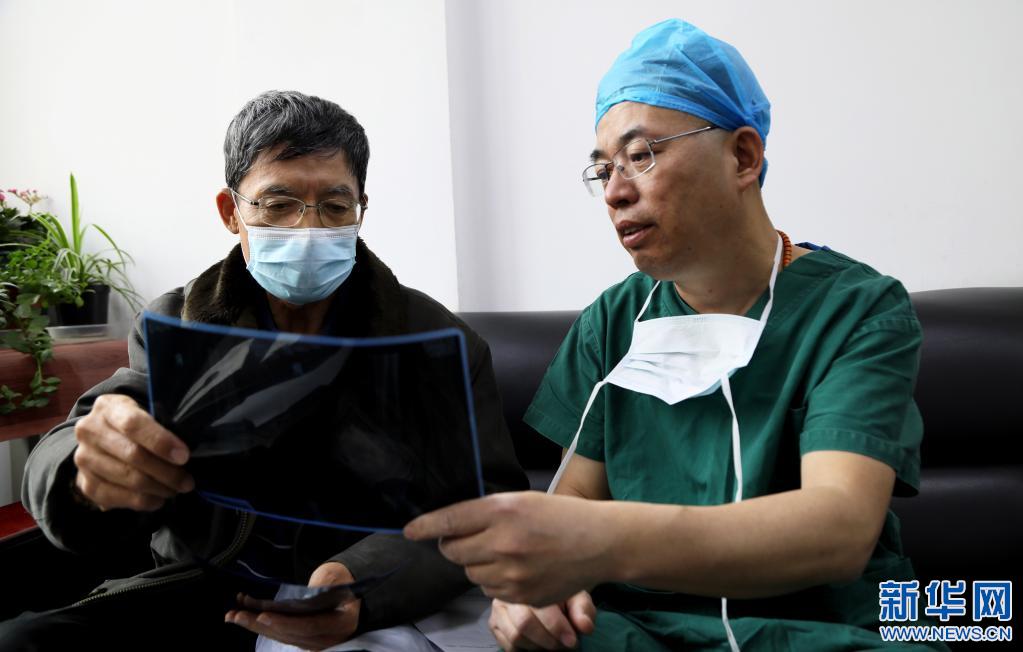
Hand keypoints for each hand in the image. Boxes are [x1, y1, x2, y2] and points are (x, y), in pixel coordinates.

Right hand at [72, 394, 193, 510]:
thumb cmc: (135, 424)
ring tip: (177, 489)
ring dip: (159, 488)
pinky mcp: (86, 483)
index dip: (161, 442)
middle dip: (167, 472)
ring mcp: (84, 459)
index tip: (184, 456)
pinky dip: (144, 501)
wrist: (100, 439)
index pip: (133, 424)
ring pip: (128, 479)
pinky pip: (118, 498)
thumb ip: (162, 424)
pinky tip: (159, 499)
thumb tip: (184, 451)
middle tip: (187, 481)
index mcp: (108, 407)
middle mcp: (90, 431)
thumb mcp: (145, 412)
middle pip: (133, 455)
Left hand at [226, 562, 360, 650]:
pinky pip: (280, 633)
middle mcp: (327, 638)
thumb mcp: (336, 577)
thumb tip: (305, 593)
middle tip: (236, 615)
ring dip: (254, 626)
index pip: (309, 626)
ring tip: (232, 615)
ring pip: (281, 636)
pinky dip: (261, 624)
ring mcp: (315, 642)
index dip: (285, 622)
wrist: (350, 591)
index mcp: (341, 623)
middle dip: (261, 625)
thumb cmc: (342, 580)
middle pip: (290, 634)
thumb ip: (323, 585)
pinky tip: (243, 614)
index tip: (263, 615)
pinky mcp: (303, 638)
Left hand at [404, 491, 611, 605]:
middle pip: (453, 551)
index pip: (449, 520)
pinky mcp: (521, 596)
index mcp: (503, 511)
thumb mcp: (522, 500)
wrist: (599, 543)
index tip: (410, 531)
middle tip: (471, 538)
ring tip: (505, 551)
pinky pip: (490, 591)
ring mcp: (512, 574)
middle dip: (455, 544)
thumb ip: (486, 511)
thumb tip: (449, 524)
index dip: (425, 526)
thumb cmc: (560, 516)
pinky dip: (495, 581)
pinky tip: (518, 568)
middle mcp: (504, 543)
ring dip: (477, 563)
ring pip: (470, 573)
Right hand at [489, 592, 595, 649]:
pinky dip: (525, 650)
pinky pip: (508, 644)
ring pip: (515, 636)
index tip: (572, 640)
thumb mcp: (577, 597)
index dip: (557, 628)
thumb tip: (585, 627)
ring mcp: (498, 608)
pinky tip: (538, 643)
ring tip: (553, 644)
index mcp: (530, 579)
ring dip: (537, 647)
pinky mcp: (494, 624)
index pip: (538, 607)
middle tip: (564, 645)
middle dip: (548, 640)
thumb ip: (583, 610)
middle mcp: (509, 592)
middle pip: (524, 624)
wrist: (545, 590)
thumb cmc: (562, 594)